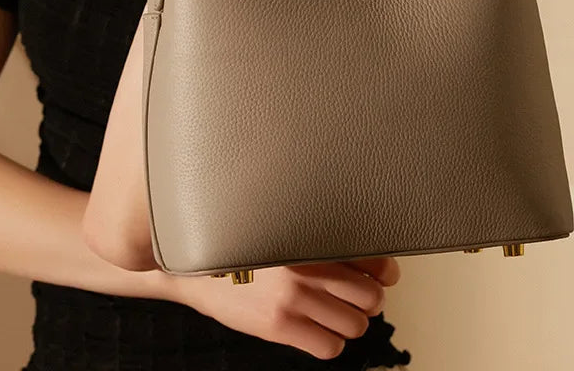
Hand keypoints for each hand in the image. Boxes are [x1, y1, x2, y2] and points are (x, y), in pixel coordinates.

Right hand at [169, 257, 401, 360]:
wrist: (194, 269)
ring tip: (326, 313)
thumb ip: (317, 238)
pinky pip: (330, 347)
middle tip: (347, 298)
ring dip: (345, 323)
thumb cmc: (241, 250)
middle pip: (371, 297)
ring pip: (355, 325)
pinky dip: (326, 342)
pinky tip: (310, 329)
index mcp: (309, 234)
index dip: (383, 273)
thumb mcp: (280, 231)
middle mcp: (305, 262)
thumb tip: (371, 262)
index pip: (375, 260)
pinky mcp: (279, 325)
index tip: (378, 277)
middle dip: (363, 301)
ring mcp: (293, 296)